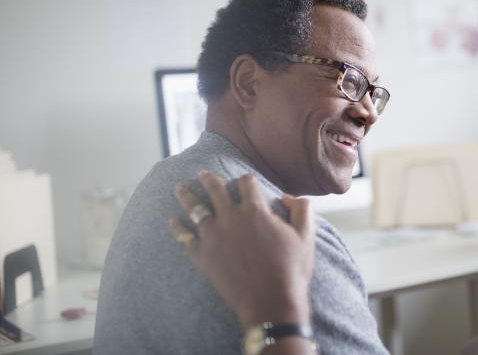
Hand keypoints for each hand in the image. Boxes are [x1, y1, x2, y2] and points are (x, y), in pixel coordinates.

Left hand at [169, 172, 315, 328]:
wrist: (270, 303)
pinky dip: (177, 228)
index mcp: (256, 210)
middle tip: (202, 174)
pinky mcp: (201, 255)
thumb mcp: (305, 236)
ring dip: (187, 195)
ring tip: (179, 188)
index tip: (244, 182)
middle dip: (209, 179)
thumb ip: (301, 210)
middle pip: (215, 189)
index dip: (246, 180)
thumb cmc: (291, 271)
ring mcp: (213, 236)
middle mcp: (231, 217)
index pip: (246, 183)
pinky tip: (172, 221)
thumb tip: (291, 196)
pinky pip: (184, 237)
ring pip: (195, 208)